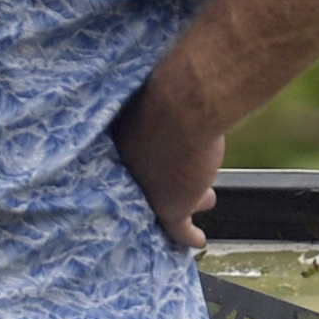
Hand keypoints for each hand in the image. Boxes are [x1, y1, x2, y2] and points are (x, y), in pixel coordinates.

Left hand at [112, 83, 225, 247]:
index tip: (149, 153)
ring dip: (184, 198)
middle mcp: (128, 166)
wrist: (182, 103)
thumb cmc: (168, 86)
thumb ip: (157, 96)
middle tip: (170, 176)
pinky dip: (187, 236)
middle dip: (159, 178)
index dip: (142, 155)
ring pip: (165, 199)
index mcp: (120, 137)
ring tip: (198, 201)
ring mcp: (146, 188)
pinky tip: (197, 241)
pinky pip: (179, 228)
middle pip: (143, 178)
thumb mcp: (156, 88)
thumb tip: (167, 78)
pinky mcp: (171, 207)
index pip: (129, 153)